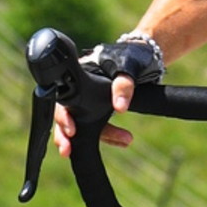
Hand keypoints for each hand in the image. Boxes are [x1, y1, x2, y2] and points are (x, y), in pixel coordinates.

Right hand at [50, 34, 160, 158]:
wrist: (142, 56)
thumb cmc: (128, 57)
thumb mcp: (126, 68)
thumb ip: (123, 85)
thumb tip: (120, 108)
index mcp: (78, 79)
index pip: (63, 100)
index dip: (63, 116)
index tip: (71, 130)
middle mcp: (79, 93)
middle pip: (65, 117)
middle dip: (64, 136)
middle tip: (66, 151)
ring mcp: (89, 103)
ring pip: (83, 126)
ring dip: (94, 139)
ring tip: (117, 144)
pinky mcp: (101, 112)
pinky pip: (101, 128)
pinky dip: (111, 136)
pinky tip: (125, 140)